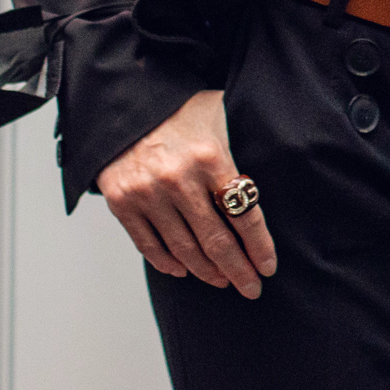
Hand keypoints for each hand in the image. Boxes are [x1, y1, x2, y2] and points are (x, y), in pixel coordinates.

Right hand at [98, 88, 276, 296]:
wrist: (126, 99)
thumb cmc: (181, 111)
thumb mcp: (218, 119)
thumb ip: (237, 154)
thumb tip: (261, 190)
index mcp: (210, 158)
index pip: (244, 214)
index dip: (259, 247)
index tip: (267, 268)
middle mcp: (178, 179)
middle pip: (216, 241)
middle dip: (238, 270)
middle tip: (252, 289)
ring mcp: (147, 193)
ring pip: (184, 249)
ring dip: (207, 272)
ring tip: (223, 281)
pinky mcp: (121, 202)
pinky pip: (148, 245)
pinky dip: (168, 263)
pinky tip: (185, 271)